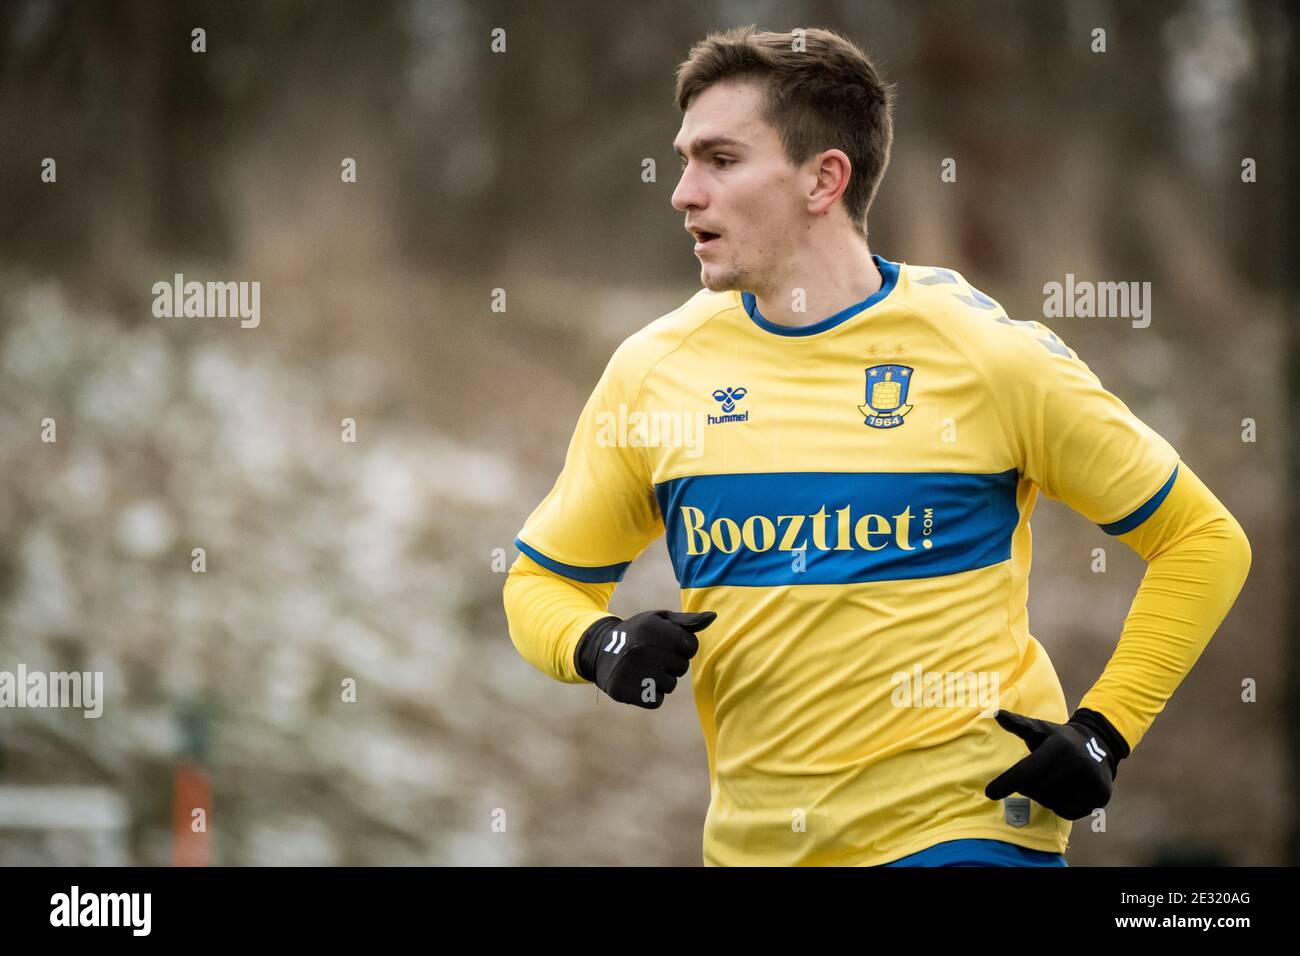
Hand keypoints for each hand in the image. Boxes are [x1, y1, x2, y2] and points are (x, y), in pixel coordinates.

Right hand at [575, 610, 715, 707]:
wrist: (600, 651)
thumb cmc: (638, 633)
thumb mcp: (658, 620)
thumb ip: (686, 621)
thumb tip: (713, 617)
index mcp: (653, 628)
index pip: (690, 646)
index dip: (681, 647)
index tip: (665, 644)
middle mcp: (643, 649)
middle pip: (681, 667)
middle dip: (670, 663)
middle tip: (650, 656)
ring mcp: (633, 671)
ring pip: (670, 685)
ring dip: (660, 680)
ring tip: (642, 669)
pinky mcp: (626, 691)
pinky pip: (657, 700)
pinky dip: (650, 695)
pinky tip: (638, 682)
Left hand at [985, 708, 1128, 819]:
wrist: (1100, 745)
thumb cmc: (1058, 739)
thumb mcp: (1040, 729)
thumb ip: (1018, 725)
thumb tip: (996, 715)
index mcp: (1058, 747)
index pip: (1026, 772)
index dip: (1006, 783)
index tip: (989, 793)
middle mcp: (1078, 764)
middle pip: (1037, 792)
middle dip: (1029, 787)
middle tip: (1036, 775)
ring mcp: (1092, 781)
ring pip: (1051, 804)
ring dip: (1045, 797)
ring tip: (1053, 780)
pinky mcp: (1101, 796)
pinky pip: (1068, 813)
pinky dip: (1061, 807)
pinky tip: (1066, 791)